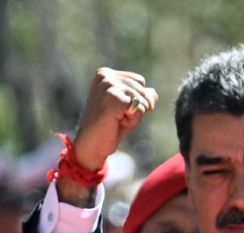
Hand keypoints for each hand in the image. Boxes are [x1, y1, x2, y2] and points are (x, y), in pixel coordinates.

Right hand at [57, 69, 157, 205]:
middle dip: (136, 108)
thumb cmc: (108, 128)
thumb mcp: (128, 108)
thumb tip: (152, 92)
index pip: (139, 81)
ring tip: (115, 121)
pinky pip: (140, 109)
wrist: (91, 147)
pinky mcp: (113, 97)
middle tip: (115, 118)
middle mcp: (105, 75)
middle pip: (143, 88)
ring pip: (142, 99)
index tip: (115, 110)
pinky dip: (133, 121)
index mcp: (105, 74)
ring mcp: (108, 85)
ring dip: (134, 116)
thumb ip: (141, 96)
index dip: (135, 100)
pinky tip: (116, 123)